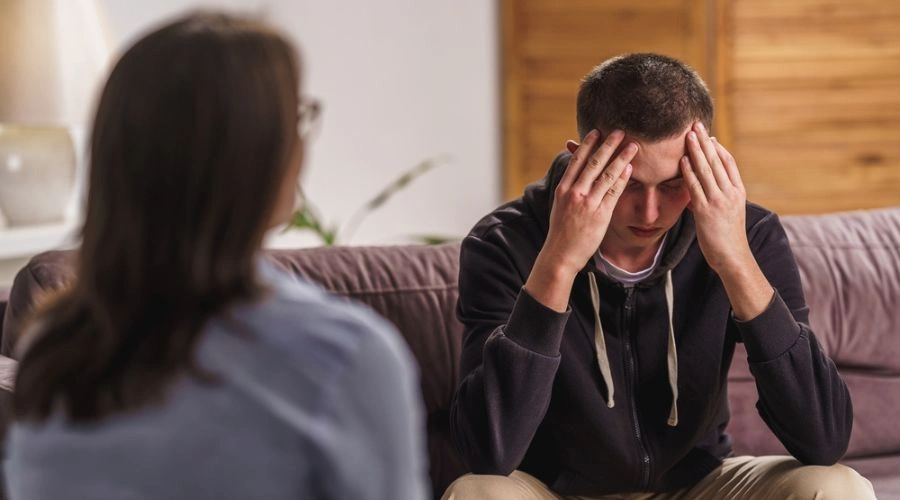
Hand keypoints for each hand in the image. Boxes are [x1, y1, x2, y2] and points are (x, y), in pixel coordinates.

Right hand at [525, 129, 635, 310]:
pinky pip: (613, 192)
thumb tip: (575, 175)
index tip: (596, 132)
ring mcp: (587, 203)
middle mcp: (574, 193)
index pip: (576, 161)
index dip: (587, 145)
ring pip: (606, 175)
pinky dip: (622, 178)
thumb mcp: (559, 207)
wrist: (561, 255)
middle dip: (607, 145)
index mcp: (563, 189)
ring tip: (632, 146)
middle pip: (593, 163)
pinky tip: (630, 168)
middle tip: (619, 131)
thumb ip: (568, 190)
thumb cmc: (561, 232)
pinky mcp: (600, 214)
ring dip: (621, 158)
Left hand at [681, 122, 751, 273]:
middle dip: (705, 142)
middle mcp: (730, 193)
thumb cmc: (727, 236)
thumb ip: (720, 196)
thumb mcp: (729, 211)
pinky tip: (683, 160)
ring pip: (707, 170)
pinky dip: (690, 172)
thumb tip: (705, 185)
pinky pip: (696, 187)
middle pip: (717, 161)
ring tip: (688, 135)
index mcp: (738, 191)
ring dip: (696, 151)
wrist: (732, 257)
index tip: (708, 134)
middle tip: (695, 125)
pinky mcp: (706, 211)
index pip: (728, 163)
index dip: (718, 147)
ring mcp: (718, 201)